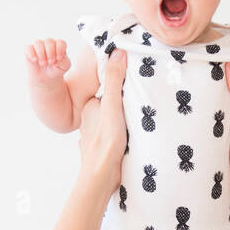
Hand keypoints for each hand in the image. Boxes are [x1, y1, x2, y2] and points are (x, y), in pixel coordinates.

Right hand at [26, 38, 70, 89]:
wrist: (46, 79)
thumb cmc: (56, 70)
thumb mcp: (64, 67)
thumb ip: (64, 61)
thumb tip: (56, 58)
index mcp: (59, 45)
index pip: (60, 42)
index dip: (60, 50)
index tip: (58, 59)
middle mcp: (48, 43)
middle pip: (49, 41)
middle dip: (50, 52)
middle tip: (50, 62)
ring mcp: (38, 46)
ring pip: (38, 42)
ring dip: (41, 53)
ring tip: (43, 63)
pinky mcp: (29, 50)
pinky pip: (28, 47)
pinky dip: (31, 53)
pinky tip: (35, 60)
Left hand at [76, 49, 127, 194]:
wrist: (101, 177)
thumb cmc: (105, 143)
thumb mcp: (112, 106)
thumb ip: (113, 81)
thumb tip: (117, 52)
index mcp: (89, 108)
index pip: (106, 90)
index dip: (118, 85)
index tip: (134, 81)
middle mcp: (90, 122)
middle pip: (109, 107)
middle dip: (121, 105)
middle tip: (140, 104)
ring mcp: (95, 138)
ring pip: (111, 124)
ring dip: (122, 123)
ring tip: (139, 121)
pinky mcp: (102, 152)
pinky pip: (113, 140)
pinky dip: (121, 138)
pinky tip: (131, 139)